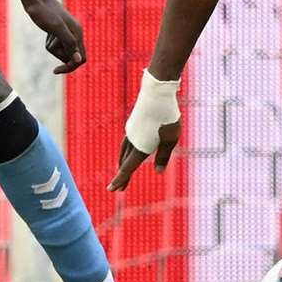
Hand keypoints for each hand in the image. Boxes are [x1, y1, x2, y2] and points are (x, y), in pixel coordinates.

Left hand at [15, 0, 85, 73]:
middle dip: (59, 55)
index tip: (55, 70)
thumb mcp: (56, 28)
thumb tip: (79, 60)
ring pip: (63, 50)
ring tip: (48, 35)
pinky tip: (47, 32)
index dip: (70, 66)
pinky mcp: (59, 31)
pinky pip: (57, 45)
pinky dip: (51, 43)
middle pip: (71, 56)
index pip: (81, 59)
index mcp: (77, 33)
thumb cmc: (44, 12)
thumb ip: (69, 43)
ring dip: (53, 48)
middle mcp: (75, 33)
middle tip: (49, 44)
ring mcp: (67, 32)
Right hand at [108, 70, 181, 190]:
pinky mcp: (134, 123)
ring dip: (123, 162)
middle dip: (122, 175)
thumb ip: (163, 156)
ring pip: (124, 150)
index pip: (128, 167)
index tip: (111, 190)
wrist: (157, 92)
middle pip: (125, 161)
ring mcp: (131, 130)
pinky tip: (131, 149)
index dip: (120, 180)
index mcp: (140, 146)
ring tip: (122, 170)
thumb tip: (158, 172)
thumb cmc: (167, 116)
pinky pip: (127, 141)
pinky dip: (127, 150)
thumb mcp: (170, 139)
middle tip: (118, 188)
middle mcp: (132, 140)